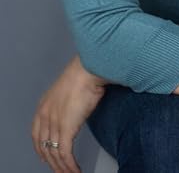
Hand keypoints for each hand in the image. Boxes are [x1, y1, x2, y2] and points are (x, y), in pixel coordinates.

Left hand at [31, 55, 106, 171]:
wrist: (88, 70)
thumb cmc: (83, 74)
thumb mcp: (68, 89)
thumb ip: (66, 102)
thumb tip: (75, 109)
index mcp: (44, 106)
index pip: (36, 135)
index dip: (40, 149)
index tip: (45, 157)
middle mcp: (46, 116)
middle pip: (44, 147)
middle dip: (52, 162)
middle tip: (60, 171)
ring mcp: (55, 123)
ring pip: (55, 153)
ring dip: (62, 168)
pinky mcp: (67, 129)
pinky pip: (66, 154)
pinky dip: (70, 166)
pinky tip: (75, 170)